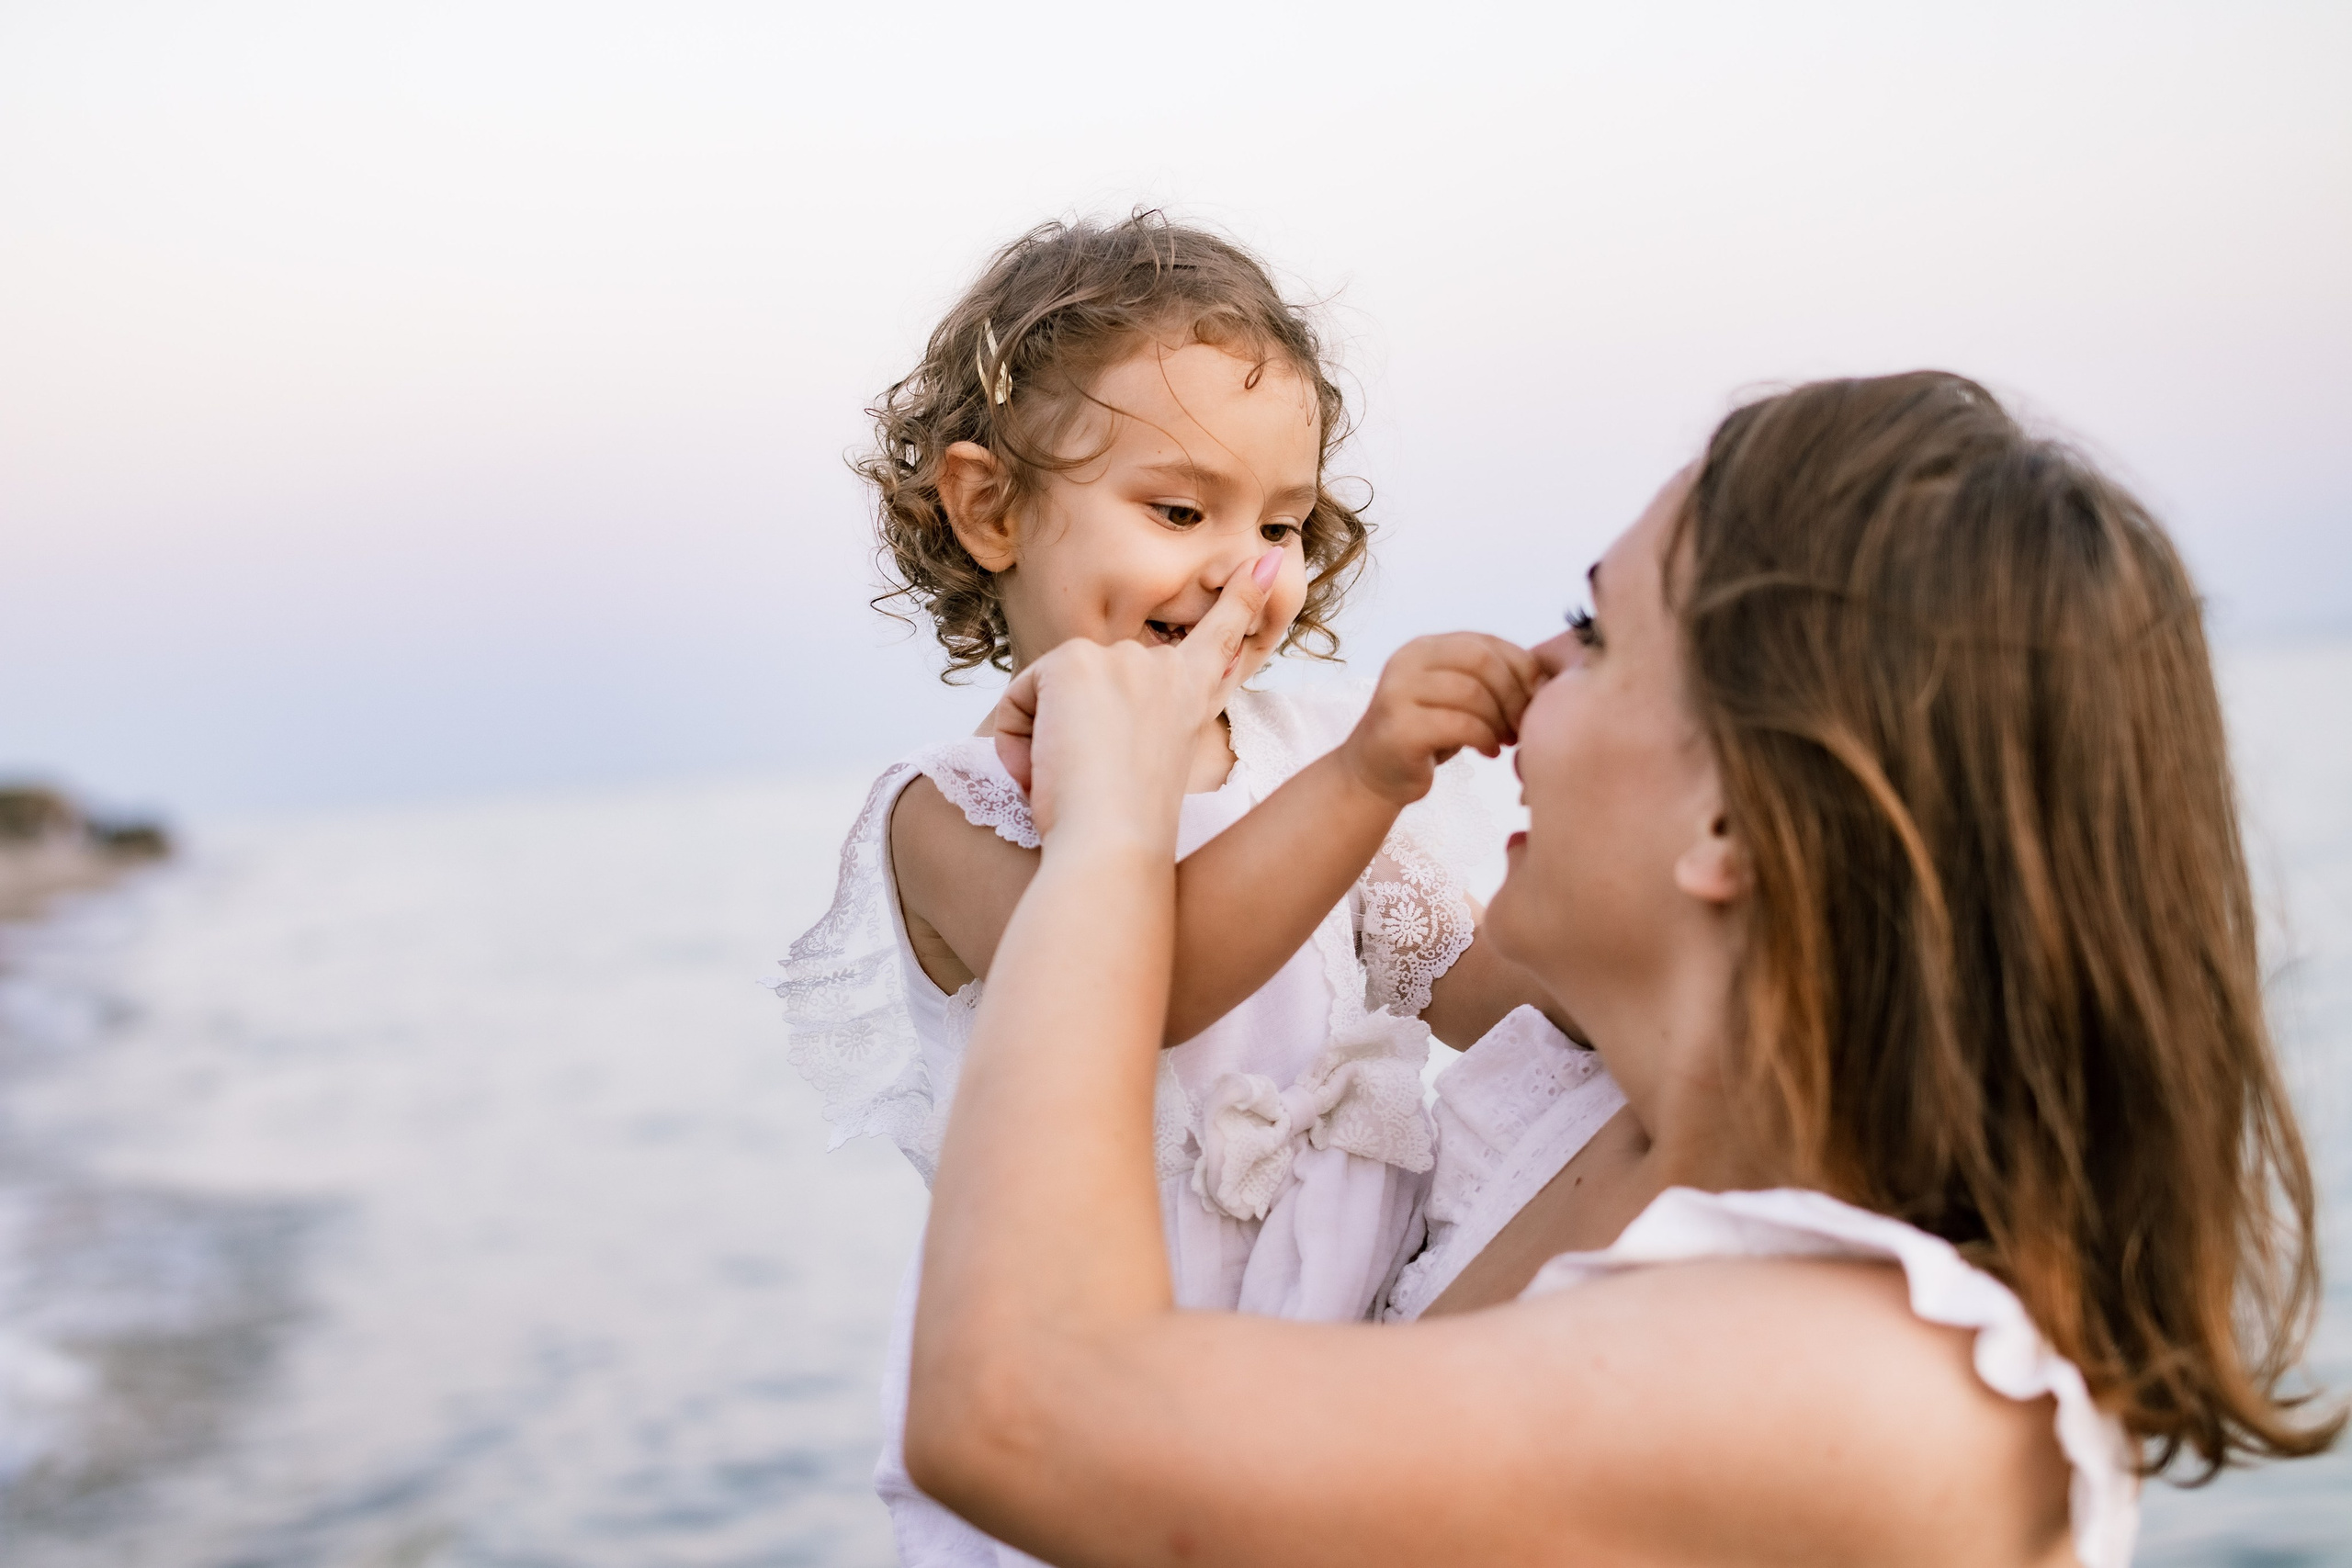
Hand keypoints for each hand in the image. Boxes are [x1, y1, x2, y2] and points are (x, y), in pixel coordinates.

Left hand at [992, 549, 1282, 841]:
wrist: (1114, 844)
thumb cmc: (1127, 830)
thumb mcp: (1148, 770)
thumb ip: (1144, 726)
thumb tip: (1116, 701)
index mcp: (1190, 695)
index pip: (1220, 635)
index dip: (1244, 597)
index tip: (1267, 560)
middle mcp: (1161, 668)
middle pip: (1088, 681)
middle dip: (1071, 729)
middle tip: (1085, 784)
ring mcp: (1120, 660)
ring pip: (1049, 694)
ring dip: (1042, 740)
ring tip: (1068, 782)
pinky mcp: (1074, 664)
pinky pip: (1019, 698)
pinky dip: (1017, 739)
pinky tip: (1046, 766)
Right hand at [1339, 633, 1541, 806]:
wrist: (1373, 775)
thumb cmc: (1426, 735)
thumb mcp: (1454, 697)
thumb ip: (1485, 678)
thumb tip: (1544, 679)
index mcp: (1423, 647)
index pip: (1485, 642)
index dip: (1521, 668)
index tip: (1537, 699)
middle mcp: (1406, 661)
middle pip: (1481, 661)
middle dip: (1514, 694)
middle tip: (1524, 724)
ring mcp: (1398, 692)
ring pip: (1472, 692)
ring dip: (1501, 720)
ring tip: (1507, 740)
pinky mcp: (1400, 727)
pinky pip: (1460, 724)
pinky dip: (1485, 738)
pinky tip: (1489, 751)